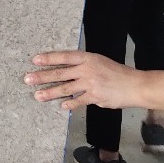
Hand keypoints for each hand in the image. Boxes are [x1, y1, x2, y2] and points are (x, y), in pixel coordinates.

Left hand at [25, 51, 143, 111]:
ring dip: (50, 93)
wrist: (136, 85)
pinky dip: (69, 103)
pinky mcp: (95, 97)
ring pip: (65, 88)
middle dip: (42, 76)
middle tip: (27, 79)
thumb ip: (83, 66)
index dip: (48, 58)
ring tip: (37, 96)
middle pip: (60, 73)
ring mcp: (90, 84)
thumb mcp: (100, 62)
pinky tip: (61, 105)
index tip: (34, 60)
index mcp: (88, 58)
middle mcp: (87, 69)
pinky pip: (78, 101)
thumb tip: (67, 72)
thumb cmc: (118, 73)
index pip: (64, 57)